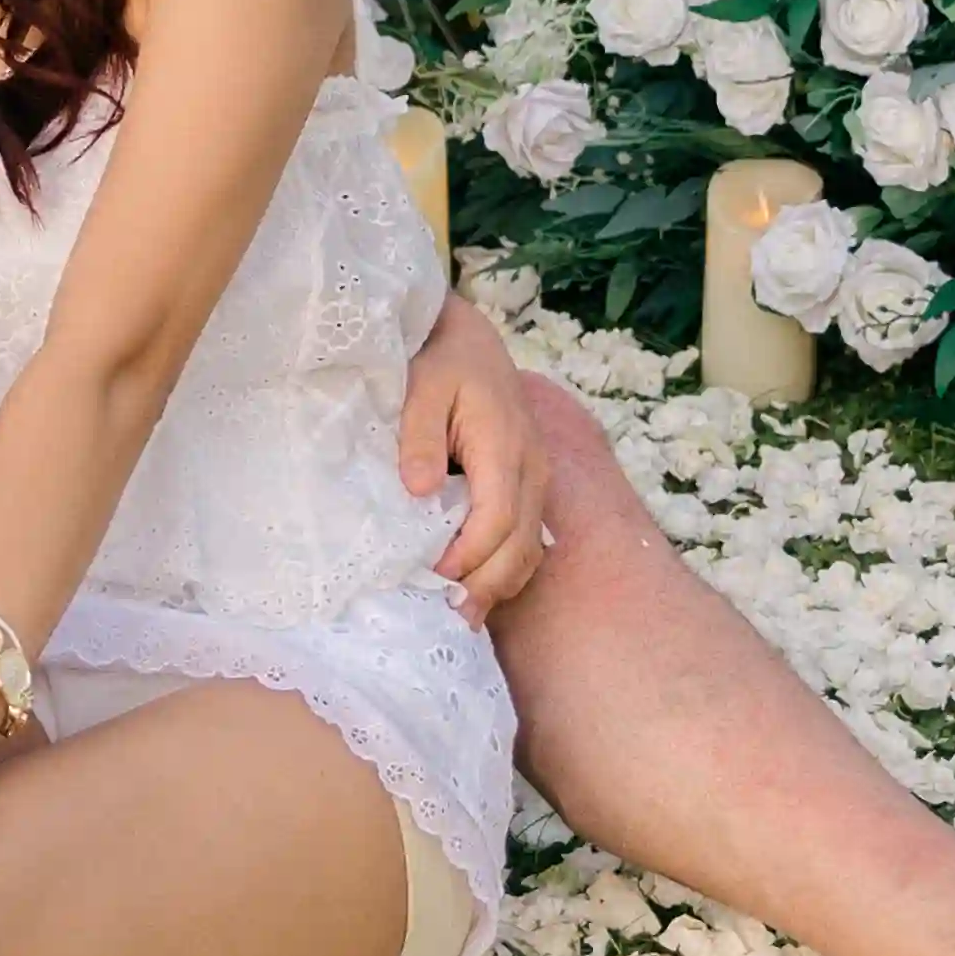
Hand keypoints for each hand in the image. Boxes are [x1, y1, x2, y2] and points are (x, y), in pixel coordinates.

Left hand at [397, 285, 551, 620]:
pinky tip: (474, 588)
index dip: (467, 556)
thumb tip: (419, 489)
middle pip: (520, 546)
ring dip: (498, 584)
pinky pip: (527, 539)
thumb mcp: (421, 386)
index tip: (431, 576)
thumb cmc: (439, 359)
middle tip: (448, 617)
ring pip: (530, 549)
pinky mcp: (529, 485)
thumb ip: (419, 436)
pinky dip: (505, 569)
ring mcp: (536, 478)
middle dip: (486, 586)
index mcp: (504, 444)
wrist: (467, 338)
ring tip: (460, 615)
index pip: (497, 518)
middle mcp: (531, 468)